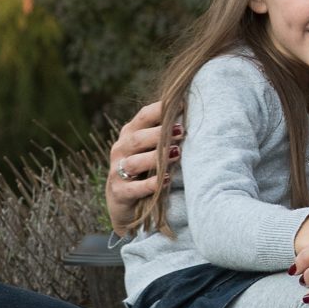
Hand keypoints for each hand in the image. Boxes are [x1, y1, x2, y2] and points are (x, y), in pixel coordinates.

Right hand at [105, 101, 180, 230]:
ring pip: (135, 162)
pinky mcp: (119, 192)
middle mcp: (120, 150)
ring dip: (156, 158)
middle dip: (160, 134)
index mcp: (129, 134)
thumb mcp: (150, 149)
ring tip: (176, 154)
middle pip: (138, 138)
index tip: (183, 105)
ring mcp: (117, 171)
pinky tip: (166, 180)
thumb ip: (164, 134)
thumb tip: (191, 118)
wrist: (124, 202)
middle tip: (182, 131)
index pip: (143, 116)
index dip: (161, 110)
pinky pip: (134, 188)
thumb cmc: (145, 169)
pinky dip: (150, 184)